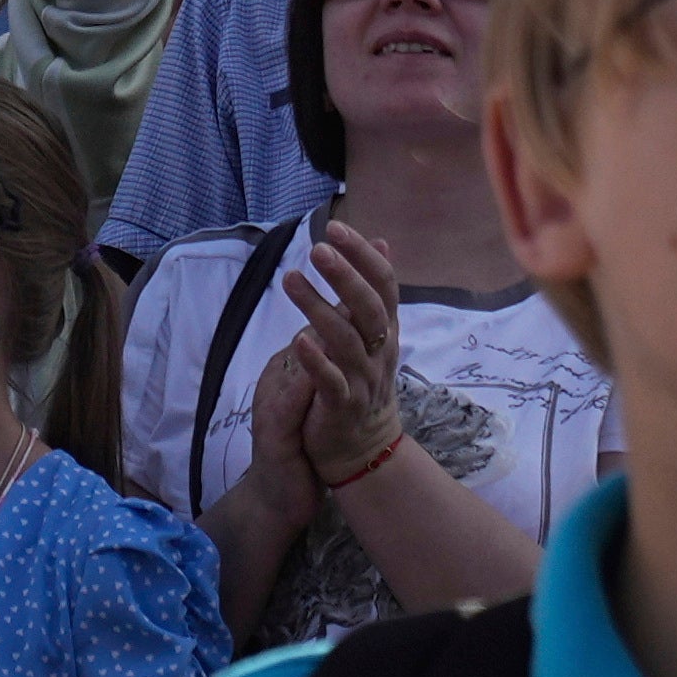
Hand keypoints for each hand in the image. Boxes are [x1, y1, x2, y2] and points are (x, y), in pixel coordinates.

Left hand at [255, 218, 404, 499]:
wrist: (364, 448)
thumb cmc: (362, 380)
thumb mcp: (373, 333)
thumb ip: (372, 290)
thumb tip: (382, 242)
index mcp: (385, 330)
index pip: (383, 285)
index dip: (362, 256)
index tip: (334, 227)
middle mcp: (379, 351)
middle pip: (369, 308)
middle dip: (345, 276)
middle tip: (318, 248)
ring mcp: (363, 379)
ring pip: (346, 340)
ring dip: (318, 308)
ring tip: (291, 280)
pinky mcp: (343, 407)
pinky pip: (332, 382)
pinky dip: (316, 360)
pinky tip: (298, 339)